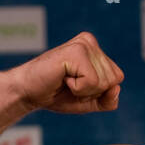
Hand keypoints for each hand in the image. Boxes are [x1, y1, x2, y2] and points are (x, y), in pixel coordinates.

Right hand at [6, 32, 123, 114]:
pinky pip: (92, 82)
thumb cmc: (57, 95)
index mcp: (95, 50)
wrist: (28, 92)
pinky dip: (78, 89)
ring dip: (84, 90)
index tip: (77, 86)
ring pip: (104, 82)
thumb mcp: (89, 102)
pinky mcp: (76, 51)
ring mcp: (84, 44)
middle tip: (69, 84)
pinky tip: (62, 78)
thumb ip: (108, 100)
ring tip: (65, 80)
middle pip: (113, 80)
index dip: (99, 92)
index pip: (117, 79)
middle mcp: (90, 42)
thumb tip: (116, 88)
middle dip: (92, 92)